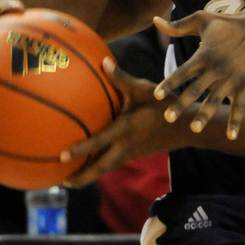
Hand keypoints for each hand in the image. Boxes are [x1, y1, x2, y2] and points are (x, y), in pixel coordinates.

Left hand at [62, 58, 176, 185]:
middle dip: (80, 177)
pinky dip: (97, 169)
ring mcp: (130, 153)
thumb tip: (103, 62)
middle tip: (60, 182)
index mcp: (126, 129)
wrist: (184, 127)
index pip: (99, 142)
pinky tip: (88, 166)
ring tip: (68, 181)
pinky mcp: (133, 155)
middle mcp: (126, 146)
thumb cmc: (163, 104)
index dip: (81, 150)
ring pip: (104, 170)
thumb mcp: (144, 89)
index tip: (62, 156)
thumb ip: (122, 78)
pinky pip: (111, 165)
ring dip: (87, 176)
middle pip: (99, 169)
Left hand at [152, 10, 244, 138]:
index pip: (182, 72)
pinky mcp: (244, 85)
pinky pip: (239, 106)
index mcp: (203, 56)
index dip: (169, 83)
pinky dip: (235, 121)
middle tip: (168, 118)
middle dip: (181, 104)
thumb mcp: (202, 19)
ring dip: (205, 115)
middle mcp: (215, 70)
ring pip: (214, 101)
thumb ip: (177, 25)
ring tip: (194, 128)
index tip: (156, 95)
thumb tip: (155, 20)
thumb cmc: (227, 23)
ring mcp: (230, 79)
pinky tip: (230, 136)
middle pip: (195, 89)